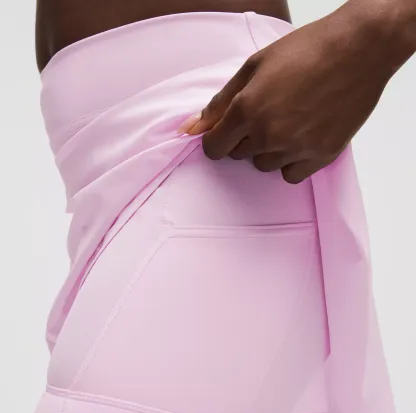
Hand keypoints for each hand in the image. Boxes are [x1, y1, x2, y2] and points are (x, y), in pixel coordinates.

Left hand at [178, 4, 395, 183]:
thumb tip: (190, 129)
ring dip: (268, 149)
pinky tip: (301, 138)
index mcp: (247, 110)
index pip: (214, 147)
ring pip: (264, 165)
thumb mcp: (254, 66)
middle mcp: (268, 134)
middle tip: (266, 113)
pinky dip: (291, 161)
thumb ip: (220, 102)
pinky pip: (290, 175)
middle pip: (239, 155)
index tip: (225, 132)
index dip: (216, 139)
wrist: (358, 49)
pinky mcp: (320, 156)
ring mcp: (295, 148)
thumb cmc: (306, 50)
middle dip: (244, 138)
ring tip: (288, 122)